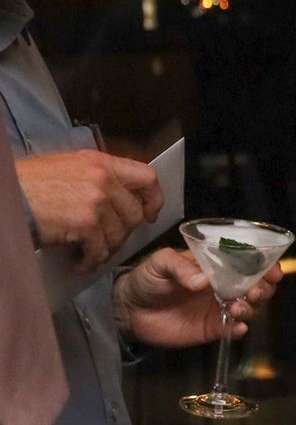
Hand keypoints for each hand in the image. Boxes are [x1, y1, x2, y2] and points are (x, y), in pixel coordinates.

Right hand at [18, 149, 161, 267]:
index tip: (149, 214)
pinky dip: (90, 261)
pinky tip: (80, 262)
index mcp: (101, 162)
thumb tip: (118, 196)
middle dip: (122, 233)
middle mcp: (103, 178)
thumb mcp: (69, 167)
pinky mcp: (85, 222)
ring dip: (105, 249)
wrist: (9, 196)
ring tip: (90, 253)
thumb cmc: (29, 184)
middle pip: (134, 213)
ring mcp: (96, 200)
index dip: (153, 199)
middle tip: (108, 241)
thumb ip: (97, 177)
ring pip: (118, 235)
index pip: (147, 177)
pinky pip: (100, 250)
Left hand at [112, 247, 281, 348]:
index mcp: (217, 265)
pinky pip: (232, 329)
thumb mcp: (160, 263)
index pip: (249, 262)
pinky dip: (239, 329)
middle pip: (257, 285)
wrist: (128, 310)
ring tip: (237, 308)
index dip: (265, 265)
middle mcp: (224, 285)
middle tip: (252, 292)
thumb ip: (181, 267)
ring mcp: (219, 307)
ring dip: (251, 307)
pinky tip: (236, 327)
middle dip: (262, 288)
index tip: (272, 272)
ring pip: (249, 307)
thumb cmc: (147, 278)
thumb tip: (202, 281)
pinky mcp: (211, 328)